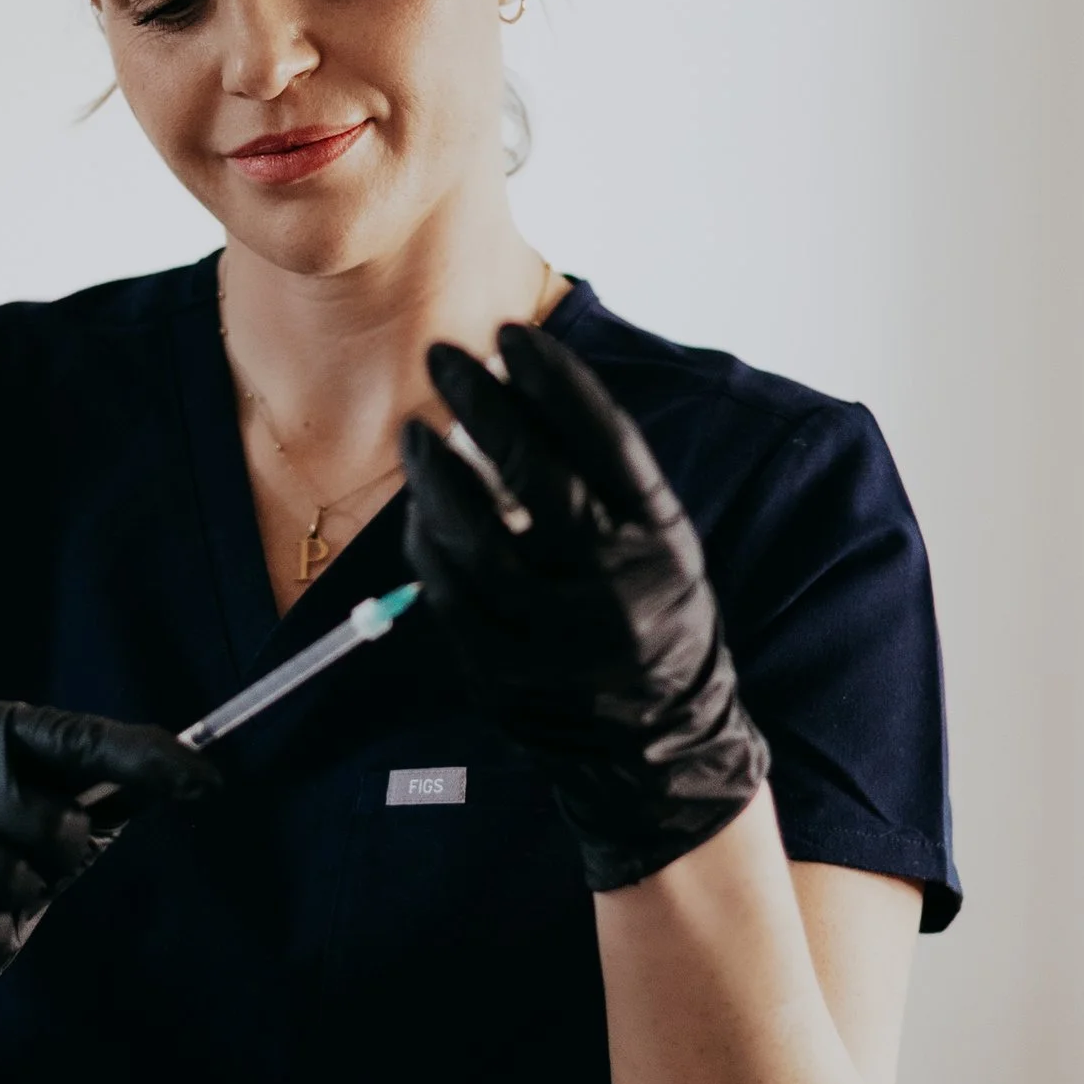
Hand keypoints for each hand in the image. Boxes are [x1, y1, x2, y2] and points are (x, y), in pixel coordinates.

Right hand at [0, 701, 218, 1012]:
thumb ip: (106, 784)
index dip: (144, 760)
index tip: (205, 780)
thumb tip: (198, 772)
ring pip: (3, 875)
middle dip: (57, 851)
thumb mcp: (51, 806)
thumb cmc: (1, 852)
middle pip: (45, 819)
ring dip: (17, 896)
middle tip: (38, 860)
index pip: (80, 740)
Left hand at [400, 324, 769, 892]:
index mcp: (660, 541)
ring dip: (437, 478)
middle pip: (538, 479)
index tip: (509, 335)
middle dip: (483, 408)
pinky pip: (452, 599)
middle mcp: (616, 586)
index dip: (554, 380)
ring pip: (480, 543)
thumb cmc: (652, 615)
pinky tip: (420, 513)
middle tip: (443, 362)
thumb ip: (601, 483)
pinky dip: (429, 546)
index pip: (605, 441)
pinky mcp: (510, 679)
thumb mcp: (657, 543)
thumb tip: (515, 394)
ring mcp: (560, 639)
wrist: (666, 748)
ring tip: (417, 435)